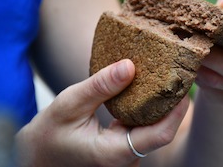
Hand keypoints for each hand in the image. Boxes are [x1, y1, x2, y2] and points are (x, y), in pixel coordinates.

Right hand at [16, 59, 188, 166]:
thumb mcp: (69, 104)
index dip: (177, 110)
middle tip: (177, 74)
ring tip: (165, 77)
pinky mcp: (122, 147)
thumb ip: (100, 86)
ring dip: (162, 106)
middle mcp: (125, 159)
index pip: (160, 135)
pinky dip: (148, 109)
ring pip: (154, 130)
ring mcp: (125, 155)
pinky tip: (146, 90)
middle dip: (173, 104)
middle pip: (162, 131)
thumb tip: (129, 66)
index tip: (184, 85)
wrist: (38, 156)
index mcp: (113, 153)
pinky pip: (143, 128)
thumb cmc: (49, 134)